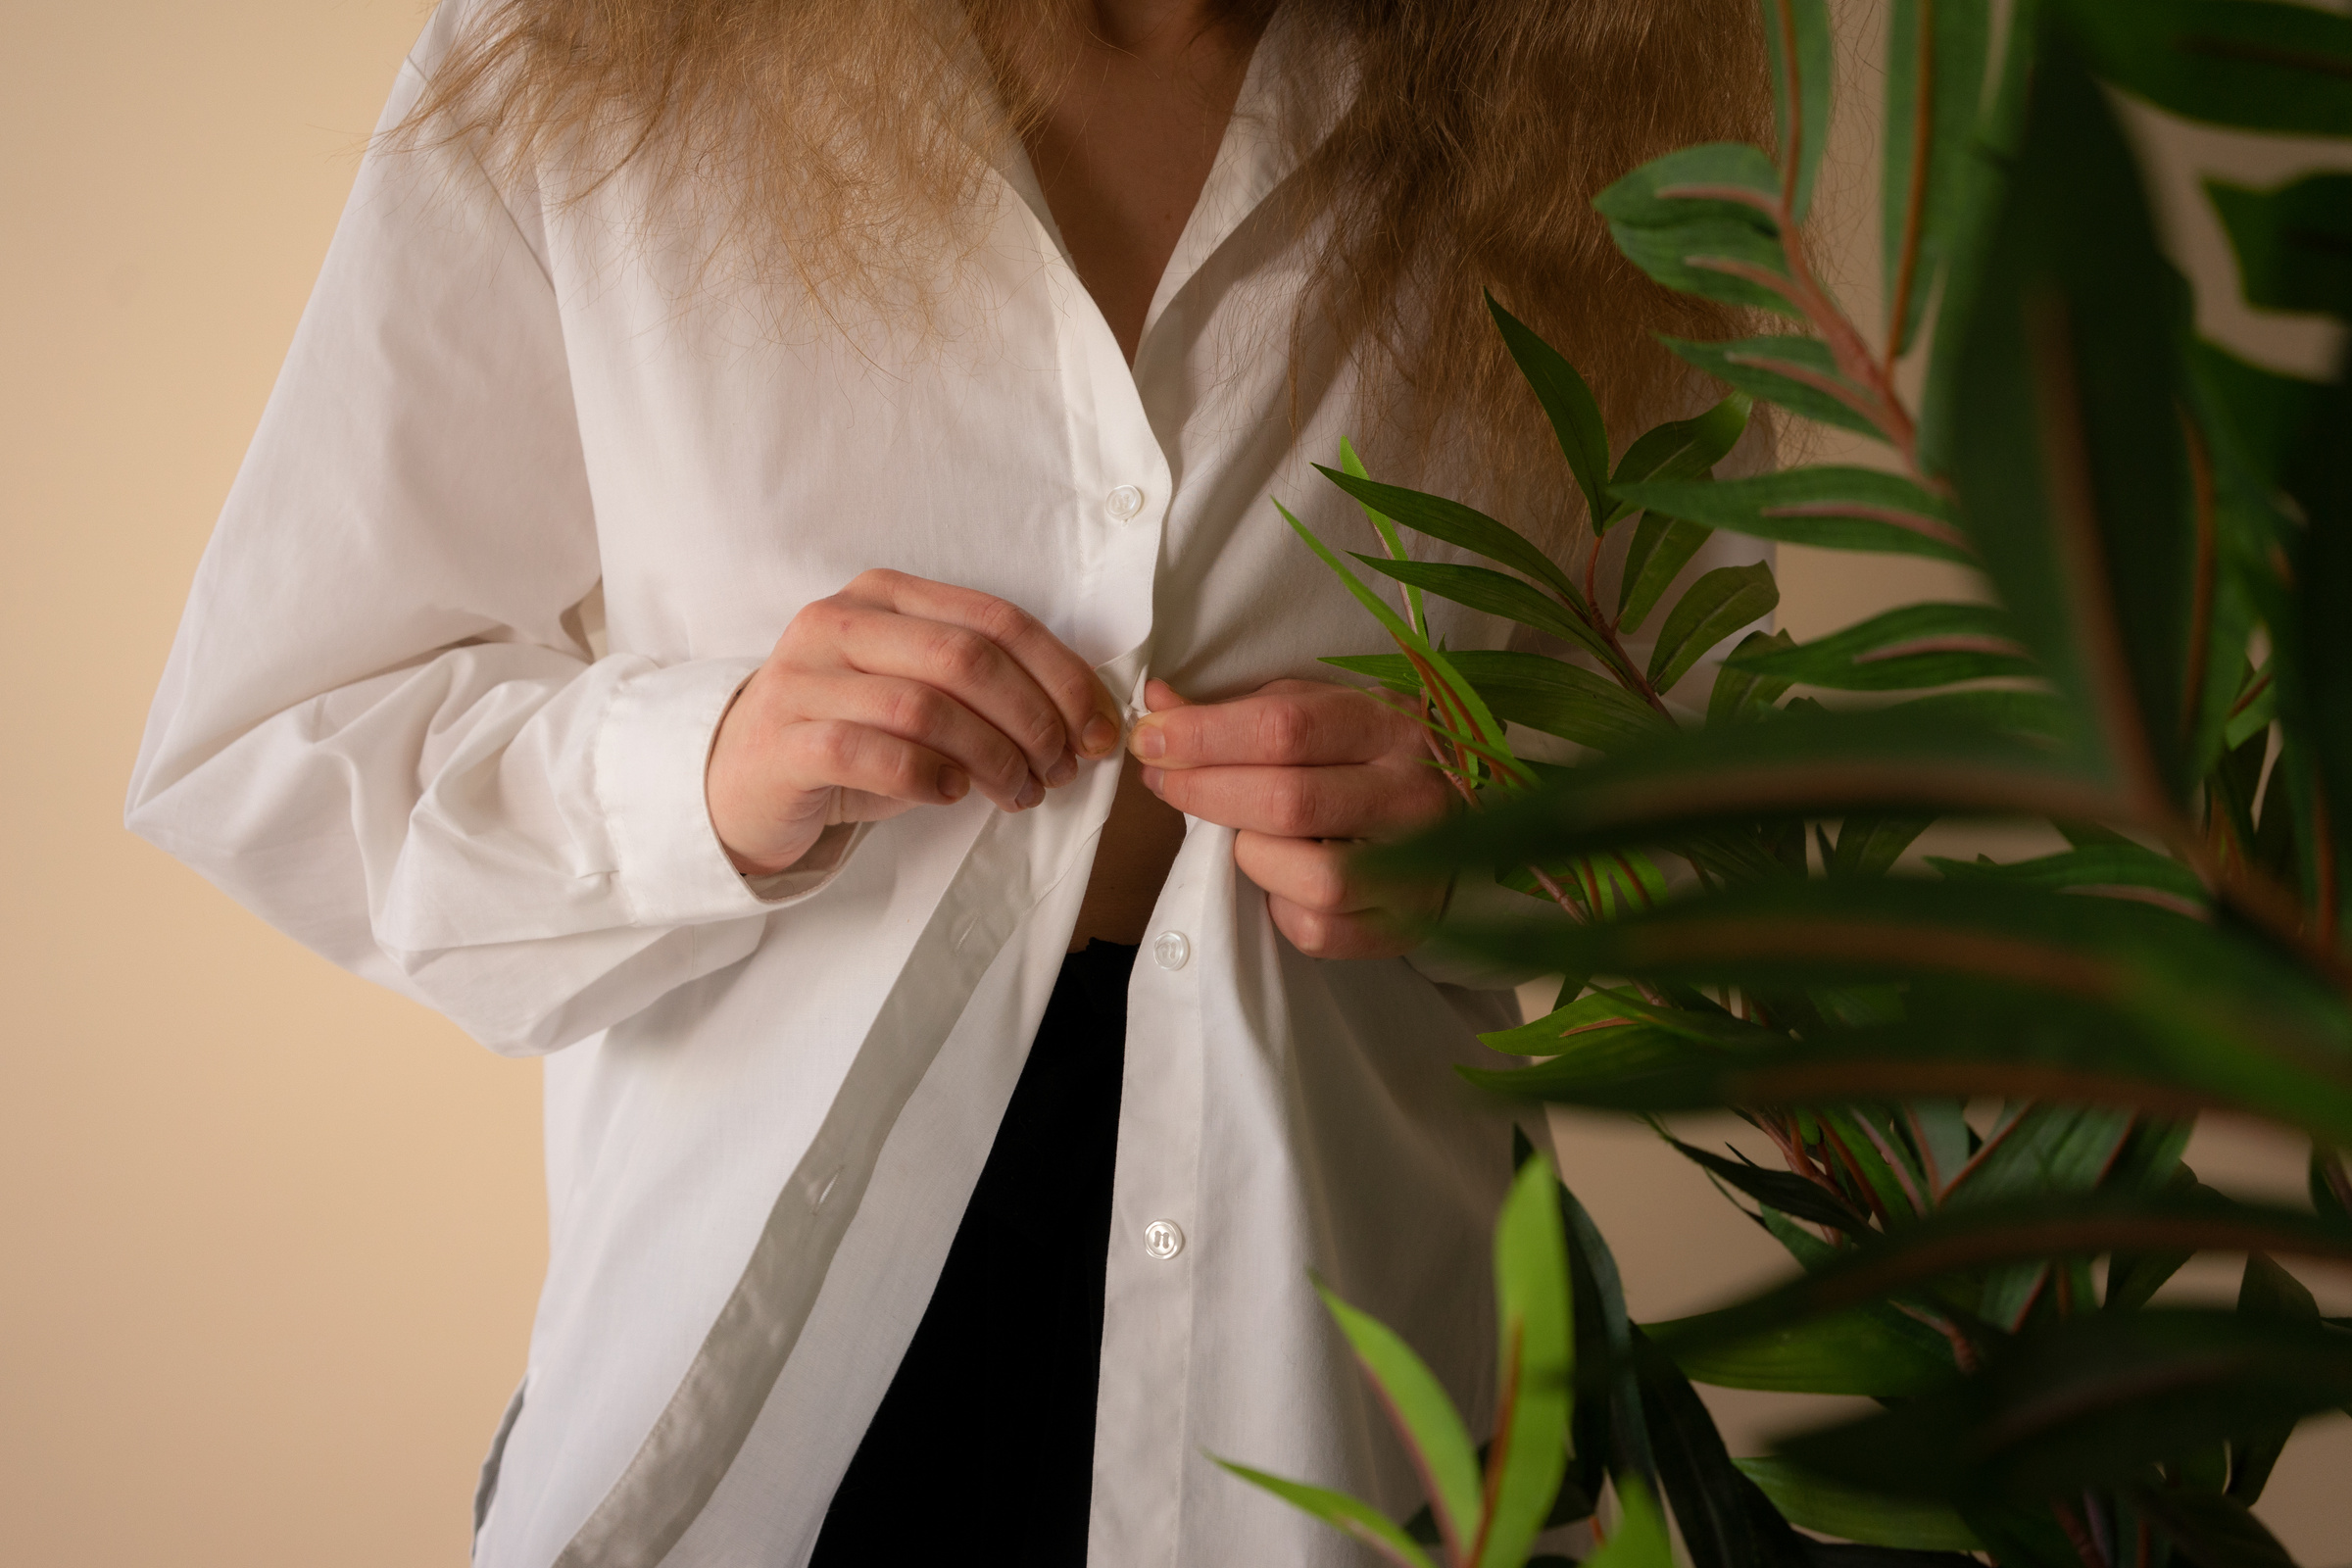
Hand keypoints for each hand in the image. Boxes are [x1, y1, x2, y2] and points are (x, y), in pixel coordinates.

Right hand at [708, 570, 1122, 874]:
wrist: (739, 780)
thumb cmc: (850, 736)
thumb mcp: (920, 695)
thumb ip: (988, 689)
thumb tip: (1090, 718)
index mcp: (885, 595)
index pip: (997, 619)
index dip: (1063, 675)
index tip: (1100, 730)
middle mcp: (839, 621)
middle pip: (968, 659)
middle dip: (1035, 719)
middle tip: (1061, 769)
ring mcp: (804, 678)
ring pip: (926, 707)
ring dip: (992, 759)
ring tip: (1017, 792)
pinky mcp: (785, 740)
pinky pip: (874, 754)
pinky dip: (929, 778)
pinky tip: (951, 796)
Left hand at [1127, 678, 1453, 958]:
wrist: (1463, 818)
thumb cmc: (1365, 757)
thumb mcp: (1316, 712)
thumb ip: (1239, 711)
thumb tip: (1157, 706)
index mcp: (1389, 726)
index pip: (1285, 727)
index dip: (1204, 735)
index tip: (1150, 738)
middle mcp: (1412, 795)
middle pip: (1288, 801)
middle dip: (1204, 792)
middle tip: (1164, 781)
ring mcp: (1416, 867)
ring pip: (1311, 877)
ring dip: (1250, 855)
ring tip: (1240, 834)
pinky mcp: (1402, 926)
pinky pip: (1317, 929)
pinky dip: (1278, 905)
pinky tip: (1278, 877)